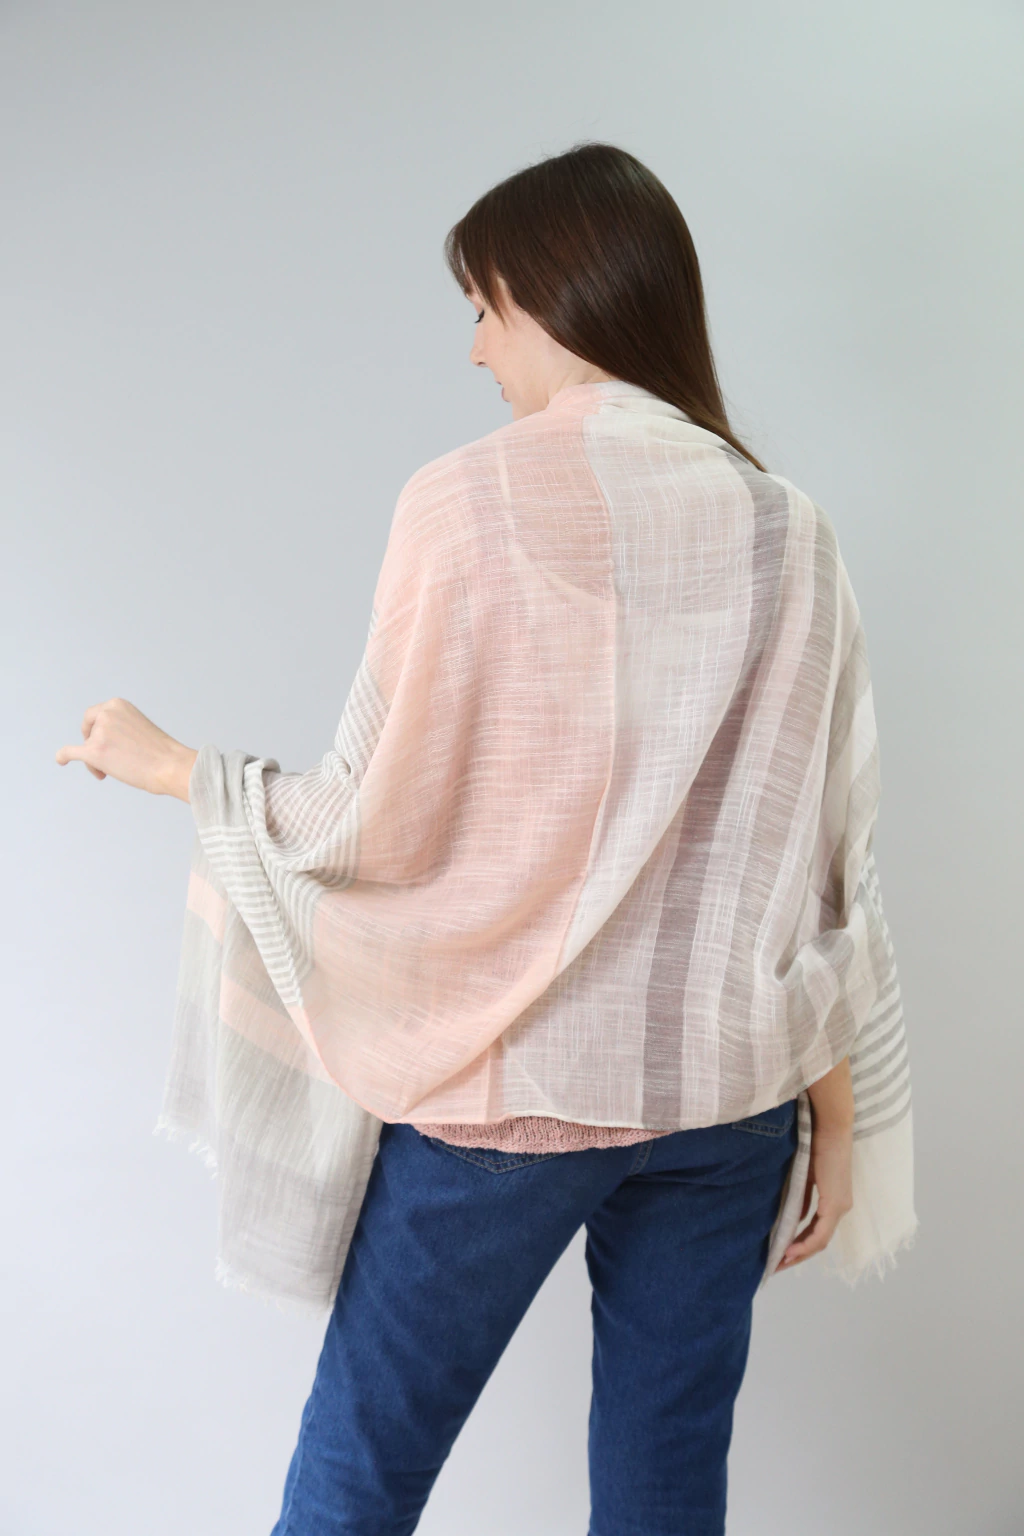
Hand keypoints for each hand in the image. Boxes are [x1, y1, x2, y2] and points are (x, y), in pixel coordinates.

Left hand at [55, 698, 197, 801]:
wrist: (171, 765)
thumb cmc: (161, 752)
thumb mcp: (137, 726)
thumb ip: (118, 728)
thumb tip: (100, 743)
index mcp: (118, 704)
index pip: (95, 715)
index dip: (98, 731)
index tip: (109, 743)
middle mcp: (106, 714)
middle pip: (89, 730)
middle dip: (94, 744)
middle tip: (111, 759)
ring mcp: (99, 733)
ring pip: (85, 748)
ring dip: (96, 760)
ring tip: (115, 771)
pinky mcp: (94, 752)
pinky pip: (70, 752)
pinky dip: (63, 756)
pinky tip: (61, 760)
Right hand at [778, 1056, 854, 1270]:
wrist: (829, 1123)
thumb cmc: (813, 1138)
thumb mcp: (800, 1170)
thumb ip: (796, 1191)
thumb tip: (786, 1209)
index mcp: (832, 1197)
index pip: (815, 1229)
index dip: (797, 1243)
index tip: (778, 1252)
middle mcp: (839, 1206)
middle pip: (816, 1240)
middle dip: (795, 1255)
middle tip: (774, 1266)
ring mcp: (839, 1207)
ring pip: (818, 1241)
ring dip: (798, 1254)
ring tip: (778, 1263)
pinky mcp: (835, 1204)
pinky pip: (819, 1234)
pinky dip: (804, 1245)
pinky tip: (787, 1251)